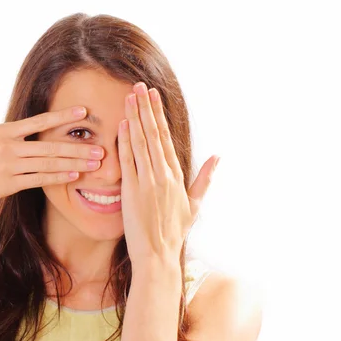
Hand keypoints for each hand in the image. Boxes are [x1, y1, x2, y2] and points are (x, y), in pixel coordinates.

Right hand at [0, 81, 104, 212]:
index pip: (38, 121)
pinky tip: (74, 176)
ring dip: (74, 163)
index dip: (62, 116)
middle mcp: (8, 148)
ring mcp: (9, 167)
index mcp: (2, 132)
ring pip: (48, 163)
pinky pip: (38, 181)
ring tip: (95, 163)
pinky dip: (57, 177)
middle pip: (50, 145)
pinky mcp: (8, 185)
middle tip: (102, 147)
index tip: (83, 112)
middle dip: (78, 147)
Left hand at [117, 82, 219, 271]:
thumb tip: (218, 157)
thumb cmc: (174, 231)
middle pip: (153, 134)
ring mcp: (148, 181)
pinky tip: (123, 123)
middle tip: (138, 86)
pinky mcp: (132, 190)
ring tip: (129, 97)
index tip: (153, 96)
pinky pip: (129, 160)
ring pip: (141, 142)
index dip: (158, 114)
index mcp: (177, 175)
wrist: (158, 254)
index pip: (166, 137)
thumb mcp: (195, 205)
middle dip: (146, 108)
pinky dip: (126, 141)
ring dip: (135, 117)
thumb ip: (204, 179)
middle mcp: (163, 174)